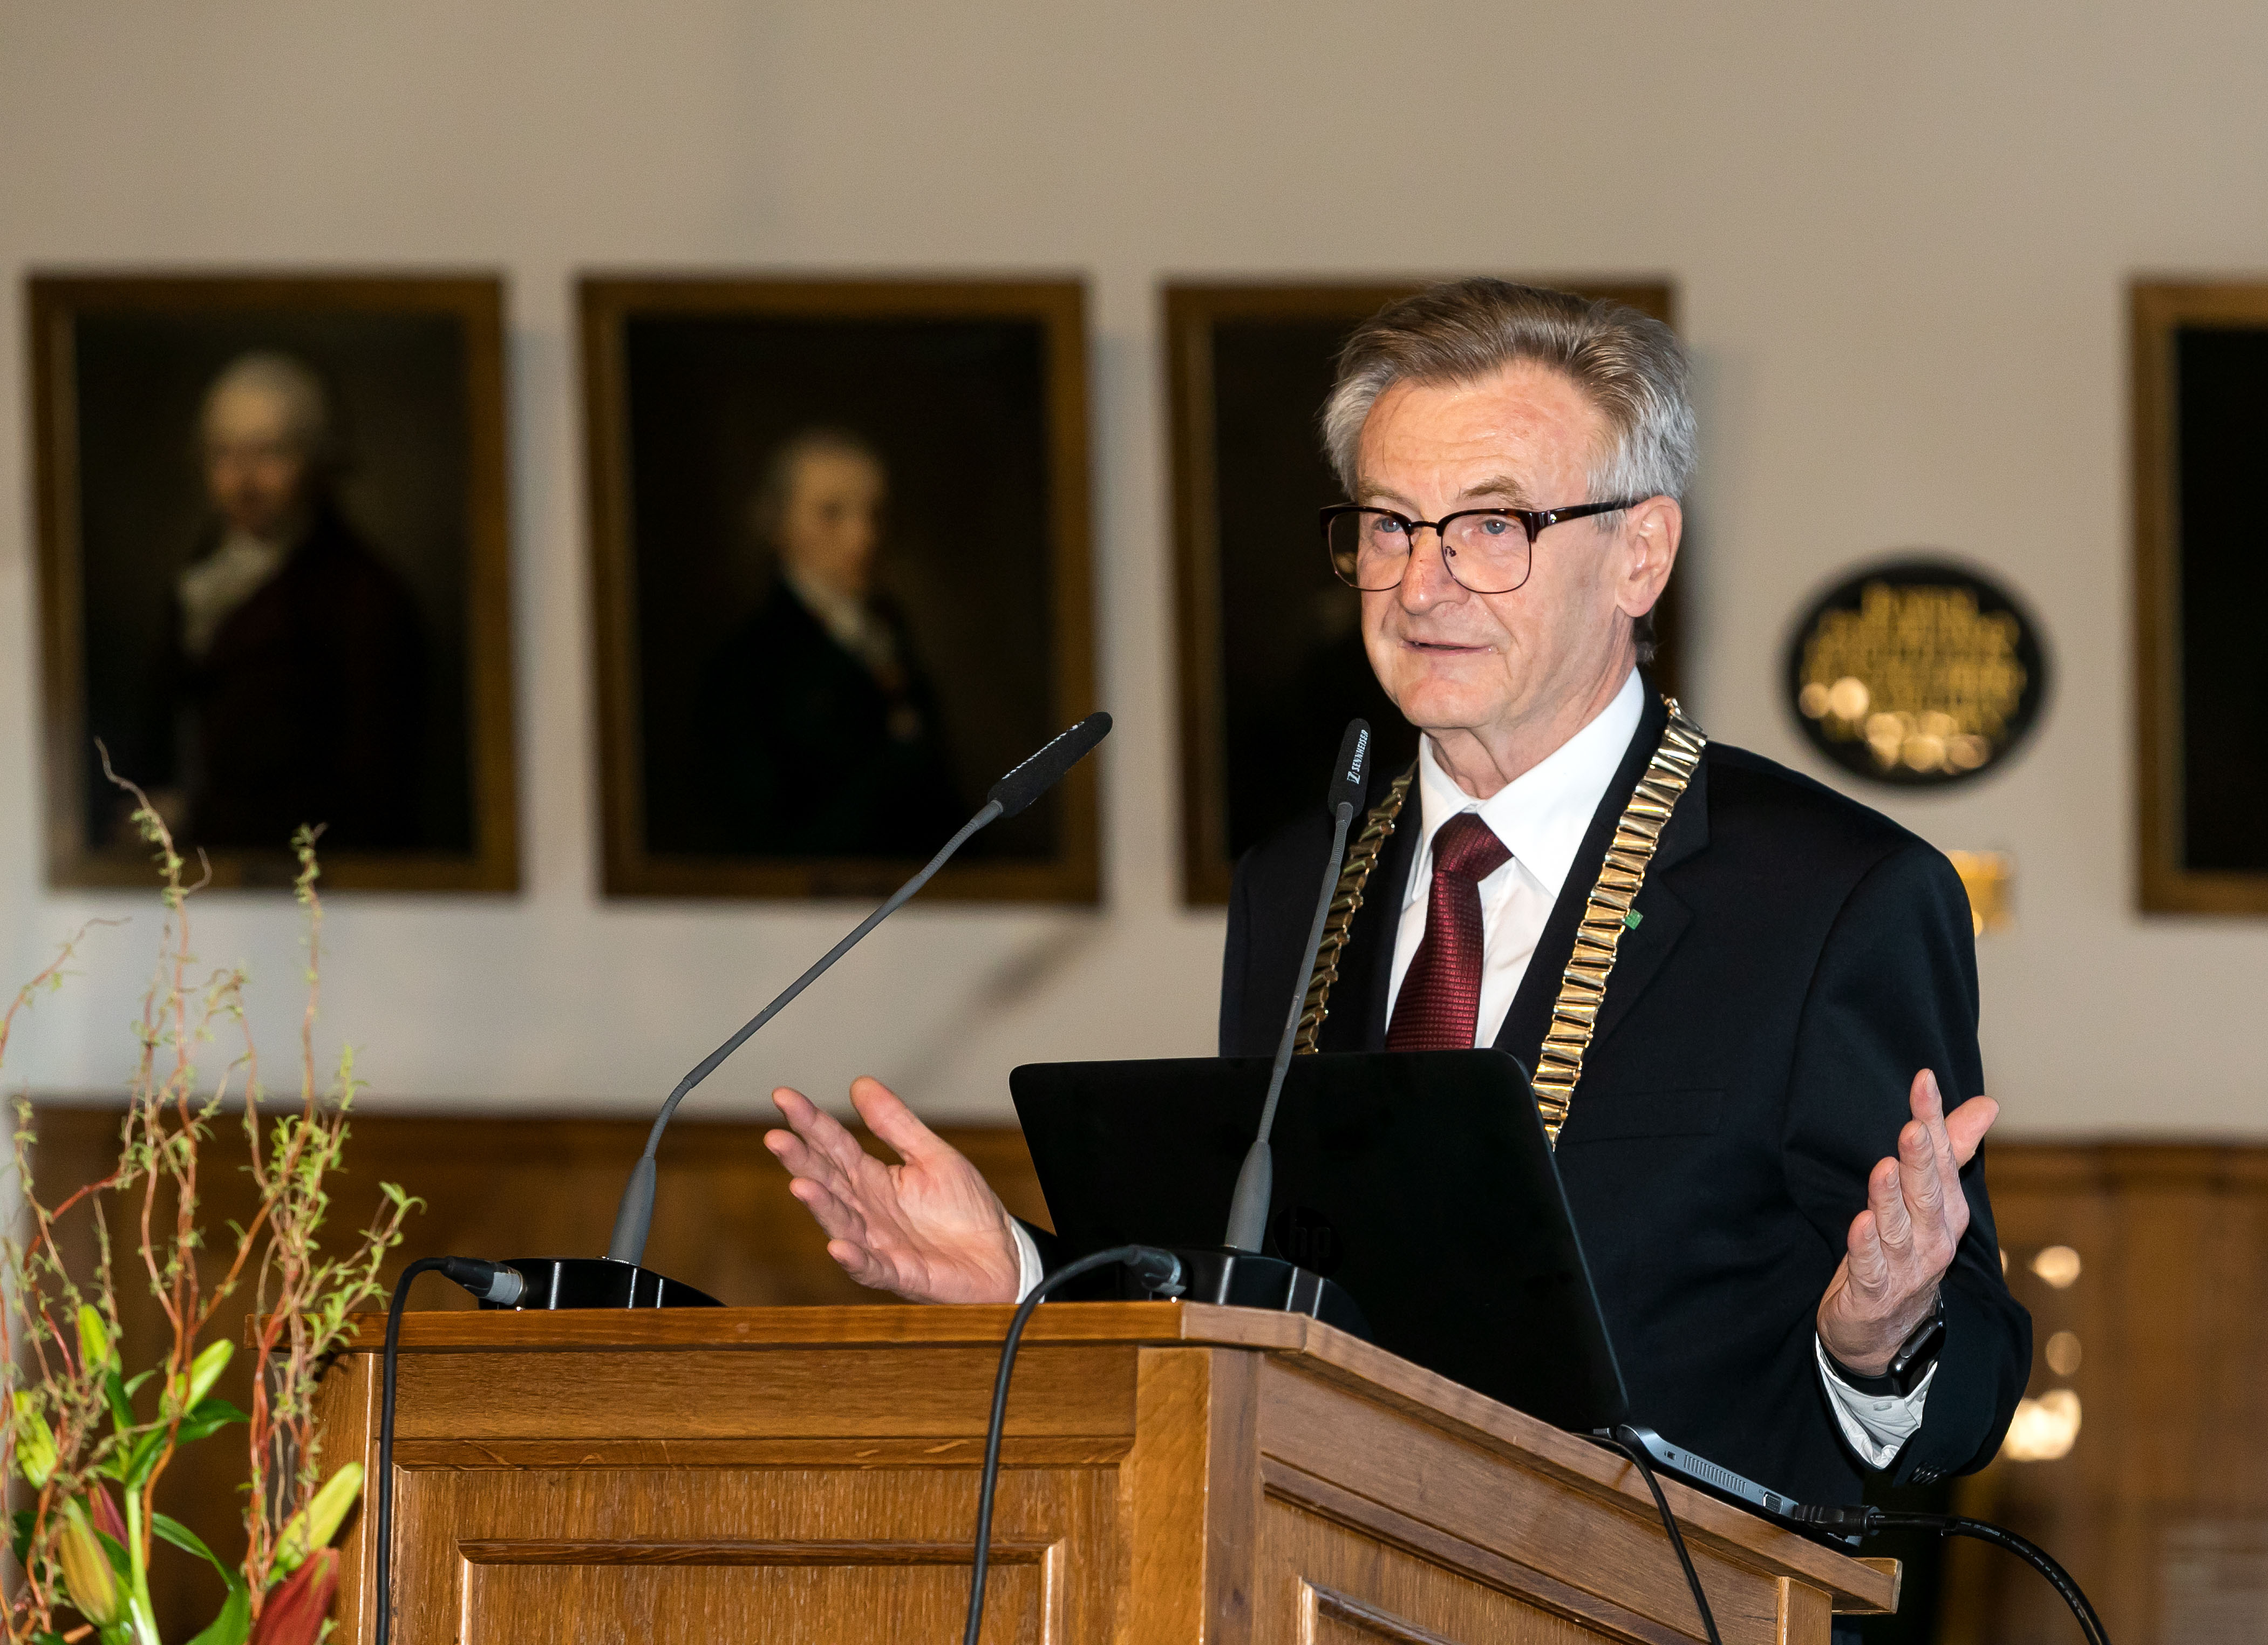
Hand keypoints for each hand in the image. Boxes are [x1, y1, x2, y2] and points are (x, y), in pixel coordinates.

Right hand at [763, 1076, 1021, 1304]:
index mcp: (874, 1180)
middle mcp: (868, 1211)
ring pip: (842, 1222)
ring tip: (800, 1184)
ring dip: (821, 1205)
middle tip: (776, 1137)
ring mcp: (880, 1243)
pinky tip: (839, 1246)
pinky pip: (873, 1267)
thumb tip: (861, 1085)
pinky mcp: (901, 1272)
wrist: (1002, 1256)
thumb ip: (895, 1124)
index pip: (834, 1146)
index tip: (784, 1097)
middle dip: (801, 1160)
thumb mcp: (933, 1155)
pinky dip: (855, 1259)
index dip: (810, 1122)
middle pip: (828, 1181)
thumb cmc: (965, 1211)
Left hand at [1816, 1069, 1998, 1374]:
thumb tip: (1986, 1104)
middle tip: (1913, 1126)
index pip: (1941, 1159)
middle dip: (1920, 1161)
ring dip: (1891, 1199)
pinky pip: (1871, 1268)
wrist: (1886, 1331)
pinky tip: (1859, 1223)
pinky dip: (1865, 1247)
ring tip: (1884, 1168)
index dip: (1933, 1119)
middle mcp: (1932, 1238)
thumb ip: (1949, 1150)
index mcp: (1946, 1211)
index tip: (1923, 1079)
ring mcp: (1906, 1268)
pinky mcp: (1874, 1293)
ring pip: (1898, 1229)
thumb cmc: (1905, 1252)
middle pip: (1926, 1195)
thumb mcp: (1929, 1200)